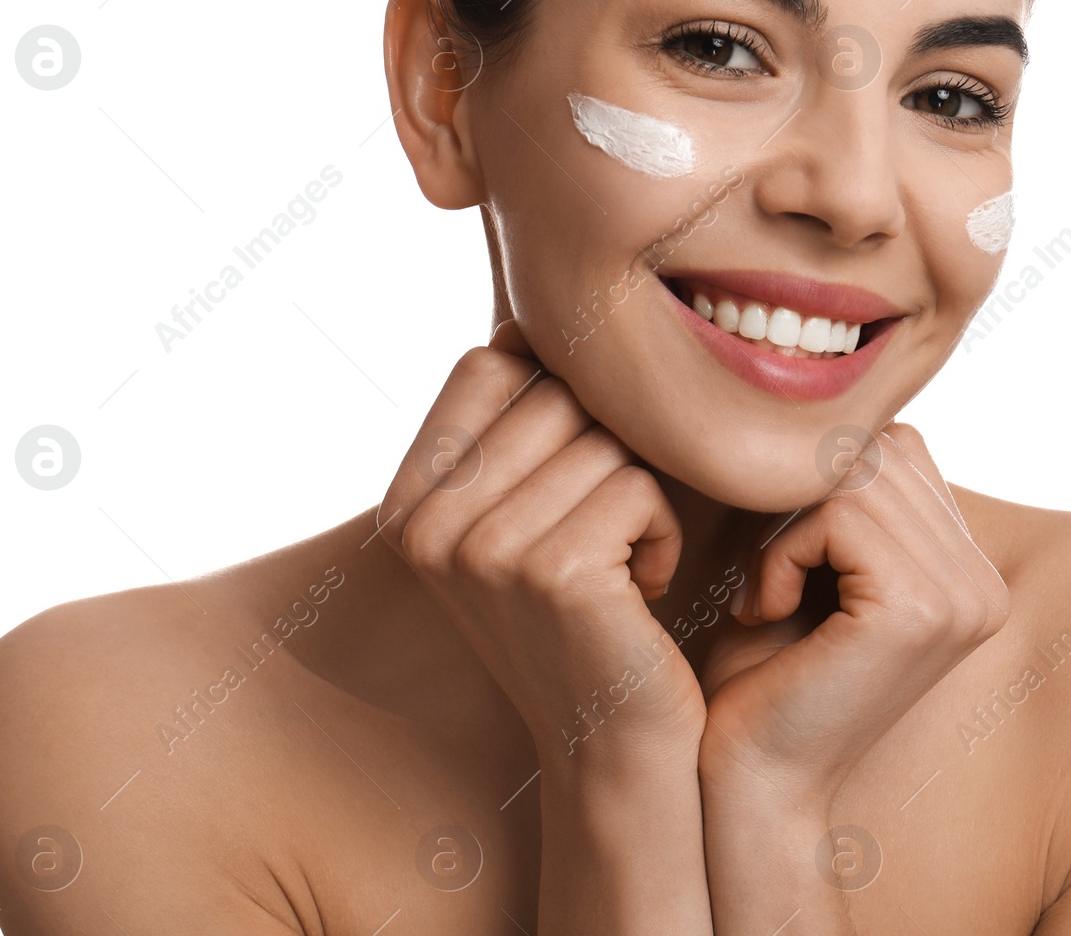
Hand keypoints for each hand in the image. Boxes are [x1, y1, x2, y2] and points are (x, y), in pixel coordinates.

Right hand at [378, 322, 708, 775]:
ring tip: (621, 565)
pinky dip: (663, 532)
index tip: (569, 483)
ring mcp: (479, 550)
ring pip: (605, 437)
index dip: (556, 400)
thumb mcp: (525, 513)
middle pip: (555, 394)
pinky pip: (638, 483)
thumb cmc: (591, 613)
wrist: (617, 746)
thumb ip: (513, 425)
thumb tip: (520, 325)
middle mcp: (426, 526)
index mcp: (406, 504)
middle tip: (604, 537)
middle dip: (607, 451)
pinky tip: (642, 590)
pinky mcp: (549, 573)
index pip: (490, 364)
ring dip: (640, 495)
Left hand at [696, 423, 1008, 806]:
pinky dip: (780, 551)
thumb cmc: (761, 666)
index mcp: (971, 570)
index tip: (778, 556)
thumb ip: (843, 486)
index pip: (897, 446)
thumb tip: (835, 395)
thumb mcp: (813, 557)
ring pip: (853, 475)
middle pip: (879, 452)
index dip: (818, 481)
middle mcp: (984, 584)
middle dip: (799, 499)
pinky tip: (765, 609)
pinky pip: (836, 512)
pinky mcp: (921, 610)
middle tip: (762, 574)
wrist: (747, 774)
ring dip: (782, 526)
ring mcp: (965, 597)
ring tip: (765, 592)